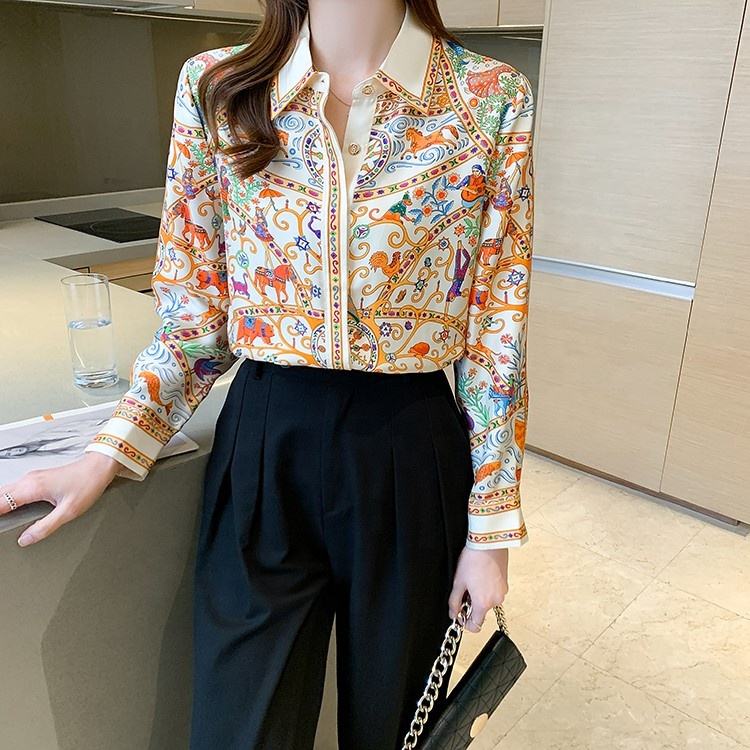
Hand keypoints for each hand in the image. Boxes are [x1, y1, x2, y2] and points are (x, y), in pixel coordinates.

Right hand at [0, 452, 122, 546]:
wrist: (99, 467)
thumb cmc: (88, 483)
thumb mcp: (68, 511)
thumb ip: (45, 527)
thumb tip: (26, 539)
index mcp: (32, 487)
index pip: (0, 503)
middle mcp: (29, 480)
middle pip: (0, 496)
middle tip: (0, 524)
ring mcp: (33, 477)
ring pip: (5, 491)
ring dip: (0, 503)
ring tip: (3, 519)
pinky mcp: (39, 478)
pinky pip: (15, 488)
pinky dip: (7, 499)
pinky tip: (10, 508)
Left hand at [448, 546, 508, 632]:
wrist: (488, 543)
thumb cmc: (473, 559)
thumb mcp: (459, 582)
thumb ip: (454, 601)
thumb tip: (453, 614)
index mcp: (483, 603)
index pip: (475, 626)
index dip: (465, 622)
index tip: (460, 613)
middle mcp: (496, 601)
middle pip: (482, 612)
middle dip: (472, 605)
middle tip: (464, 590)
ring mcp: (503, 592)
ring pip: (488, 602)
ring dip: (479, 596)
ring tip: (472, 580)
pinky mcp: (505, 584)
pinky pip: (494, 593)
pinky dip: (487, 589)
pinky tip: (480, 576)